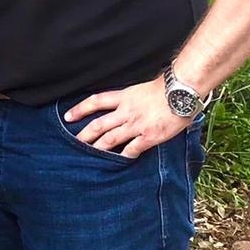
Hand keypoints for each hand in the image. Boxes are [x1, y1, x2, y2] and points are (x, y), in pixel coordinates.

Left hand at [63, 77, 191, 157]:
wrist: (182, 91)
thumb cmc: (168, 87)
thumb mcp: (143, 88)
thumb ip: (132, 97)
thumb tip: (126, 103)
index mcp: (124, 97)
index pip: (96, 101)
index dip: (80, 109)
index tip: (67, 116)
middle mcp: (126, 112)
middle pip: (99, 124)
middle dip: (84, 135)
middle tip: (74, 142)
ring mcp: (136, 125)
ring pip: (110, 139)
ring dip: (98, 148)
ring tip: (88, 156)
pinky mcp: (149, 137)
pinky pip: (132, 149)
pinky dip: (124, 156)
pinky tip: (119, 161)